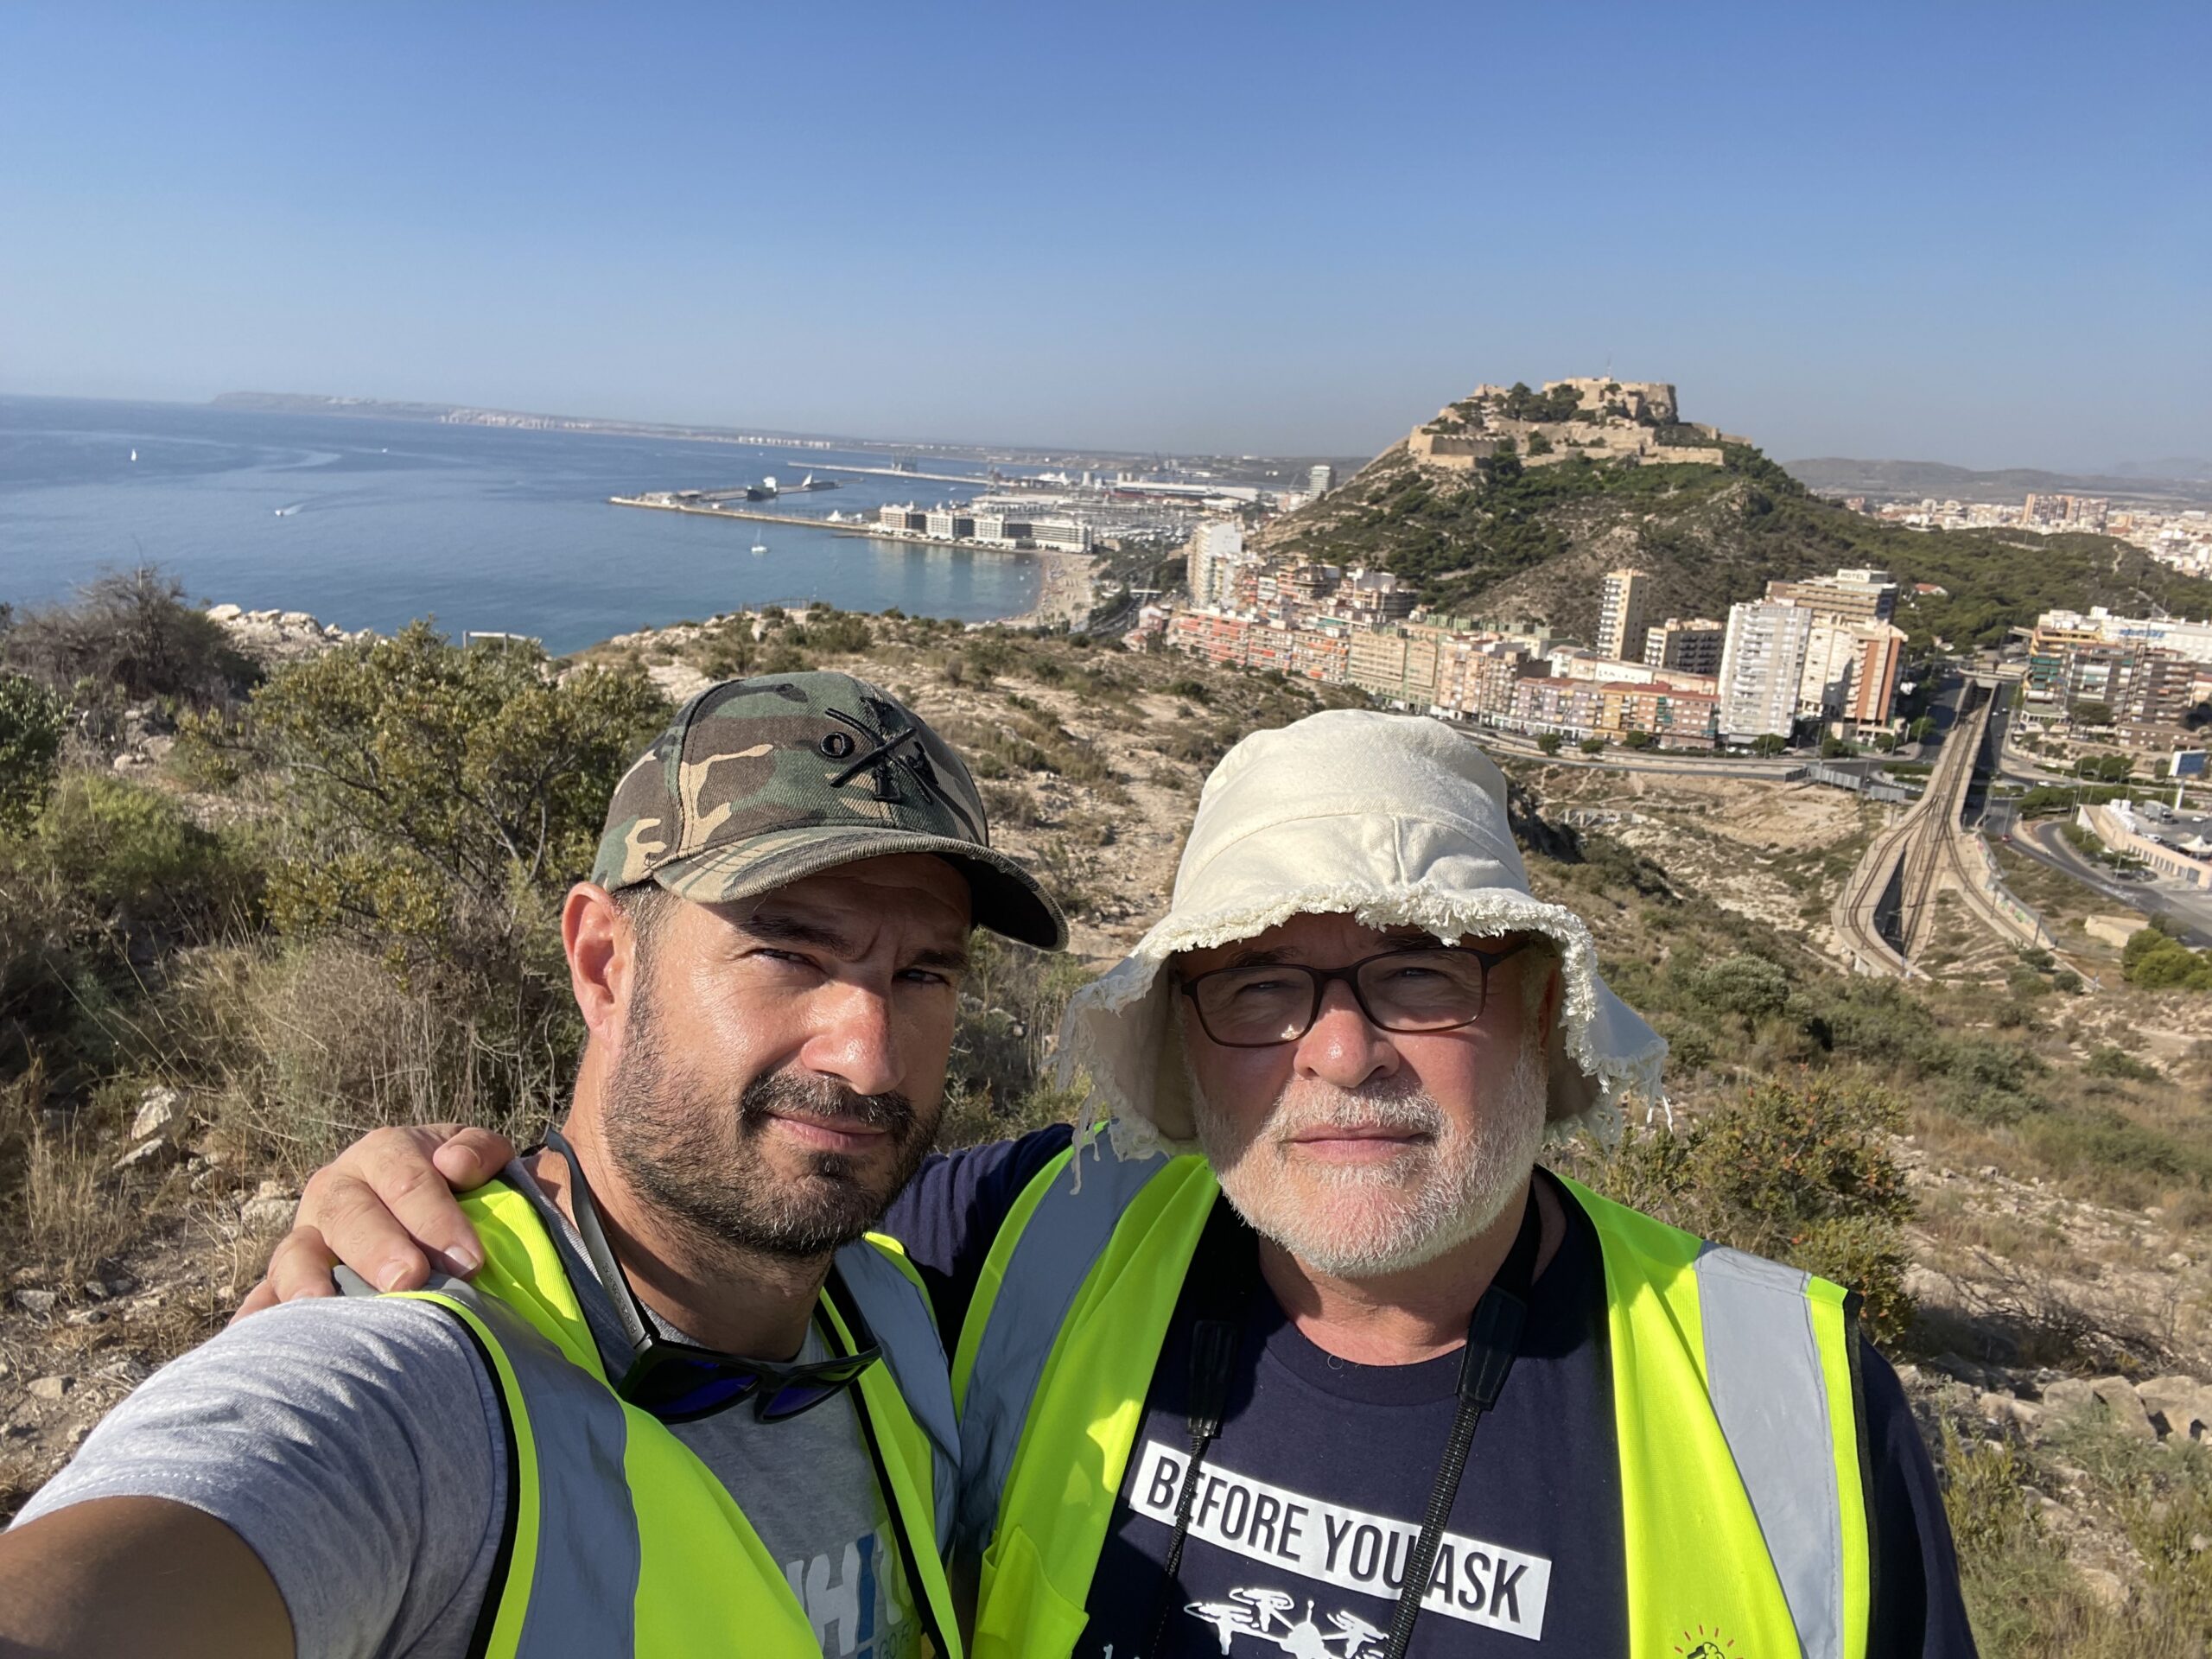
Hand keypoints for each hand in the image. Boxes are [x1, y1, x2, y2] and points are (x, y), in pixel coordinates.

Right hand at [231, 1124, 515, 1320]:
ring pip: (296, 1254)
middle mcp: (336, 1190)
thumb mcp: (479, 1158)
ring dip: (308, 1281)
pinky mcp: (287, 1279)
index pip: (407, 1180)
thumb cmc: (462, 1187)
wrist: (428, 1208)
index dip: (437, 1217)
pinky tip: (251, 1338)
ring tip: (322, 1306)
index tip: (470, 1260)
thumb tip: (455, 1165)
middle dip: (379, 1248)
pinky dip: (258, 1317)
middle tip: (409, 1280)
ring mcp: (306, 1236)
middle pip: (350, 1215)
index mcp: (384, 1153)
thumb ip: (480, 1151)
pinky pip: (264, 1296)